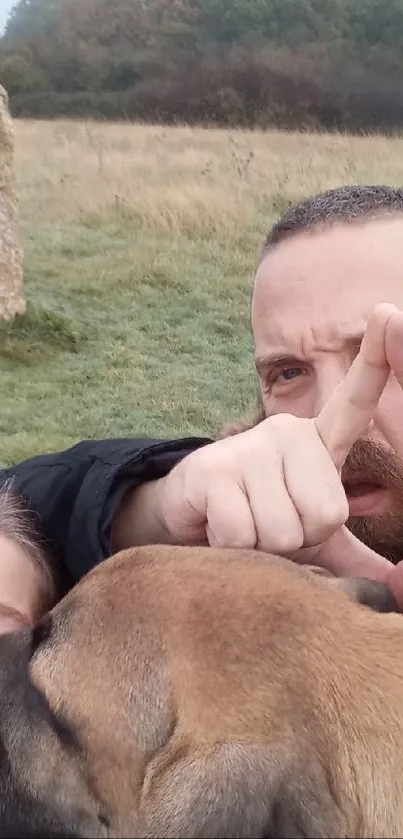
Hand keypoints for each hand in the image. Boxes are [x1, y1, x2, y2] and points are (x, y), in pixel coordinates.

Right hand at [157, 304, 396, 574]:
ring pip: (284, 530)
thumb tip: (395, 582)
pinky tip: (217, 526)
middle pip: (327, 514)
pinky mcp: (214, 468)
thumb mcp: (309, 536)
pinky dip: (231, 547)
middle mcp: (287, 433)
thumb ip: (351, 554)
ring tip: (243, 525)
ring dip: (262, 547)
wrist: (188, 517)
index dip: (375, 362)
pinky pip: (243, 533)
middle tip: (269, 525)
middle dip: (300, 541)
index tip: (389, 310)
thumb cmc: (258, 518)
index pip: (353, 403)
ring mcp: (249, 446)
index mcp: (316, 444)